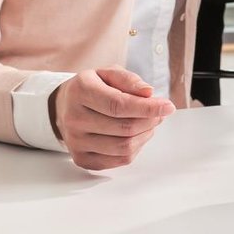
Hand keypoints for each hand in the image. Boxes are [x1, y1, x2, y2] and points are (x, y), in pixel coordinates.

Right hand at [49, 67, 174, 170]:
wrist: (65, 106)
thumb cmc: (92, 88)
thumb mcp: (108, 73)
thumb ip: (129, 80)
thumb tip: (148, 93)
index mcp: (80, 91)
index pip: (119, 105)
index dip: (148, 108)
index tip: (168, 106)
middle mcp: (74, 119)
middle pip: (124, 128)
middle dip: (150, 121)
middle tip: (160, 113)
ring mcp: (75, 142)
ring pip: (124, 147)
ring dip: (145, 135)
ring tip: (149, 122)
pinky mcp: (81, 159)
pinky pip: (119, 160)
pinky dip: (136, 148)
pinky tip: (137, 135)